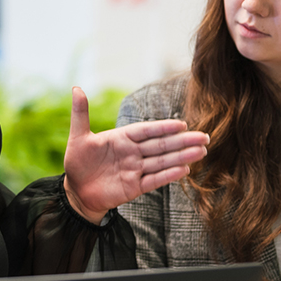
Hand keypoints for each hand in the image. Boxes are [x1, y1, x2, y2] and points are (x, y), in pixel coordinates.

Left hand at [63, 87, 209, 222]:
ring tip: (201, 152)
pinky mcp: (135, 187)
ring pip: (162, 161)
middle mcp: (133, 153)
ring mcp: (136, 170)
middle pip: (161, 145)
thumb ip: (81, 114)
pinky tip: (185, 170)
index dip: (163, 128)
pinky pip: (154, 180)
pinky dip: (168, 175)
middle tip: (204, 137)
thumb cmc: (77, 163)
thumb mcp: (78, 137)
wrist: (76, 192)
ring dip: (182, 157)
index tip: (182, 124)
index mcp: (122, 138)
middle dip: (182, 141)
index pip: (146, 130)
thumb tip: (76, 88)